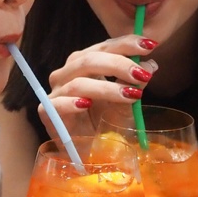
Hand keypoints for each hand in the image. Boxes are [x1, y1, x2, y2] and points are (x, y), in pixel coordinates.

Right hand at [42, 34, 158, 134]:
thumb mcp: (126, 101)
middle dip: (118, 64)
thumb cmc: (106, 124)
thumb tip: (150, 64)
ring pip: (78, 82)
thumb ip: (135, 82)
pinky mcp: (48, 113)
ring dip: (106, 87)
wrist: (91, 153)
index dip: (126, 43)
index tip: (150, 45)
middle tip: (141, 74)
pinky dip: (72, 102)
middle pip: (89, 60)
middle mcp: (68, 74)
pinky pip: (58, 104)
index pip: (104, 47)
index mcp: (85, 64)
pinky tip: (86, 104)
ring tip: (130, 95)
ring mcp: (56, 93)